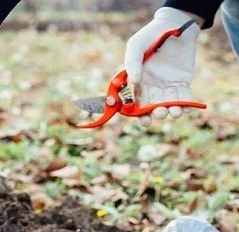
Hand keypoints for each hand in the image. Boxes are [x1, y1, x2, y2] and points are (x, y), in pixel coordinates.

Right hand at [124, 7, 200, 126]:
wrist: (174, 26)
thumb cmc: (150, 35)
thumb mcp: (135, 46)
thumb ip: (132, 63)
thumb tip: (134, 82)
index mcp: (138, 82)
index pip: (136, 102)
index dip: (139, 113)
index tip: (144, 120)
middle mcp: (151, 87)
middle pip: (152, 107)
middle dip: (156, 114)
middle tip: (159, 113)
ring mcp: (167, 85)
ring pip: (168, 104)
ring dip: (171, 111)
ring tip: (174, 112)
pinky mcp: (182, 82)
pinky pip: (184, 97)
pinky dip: (186, 105)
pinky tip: (186, 108)